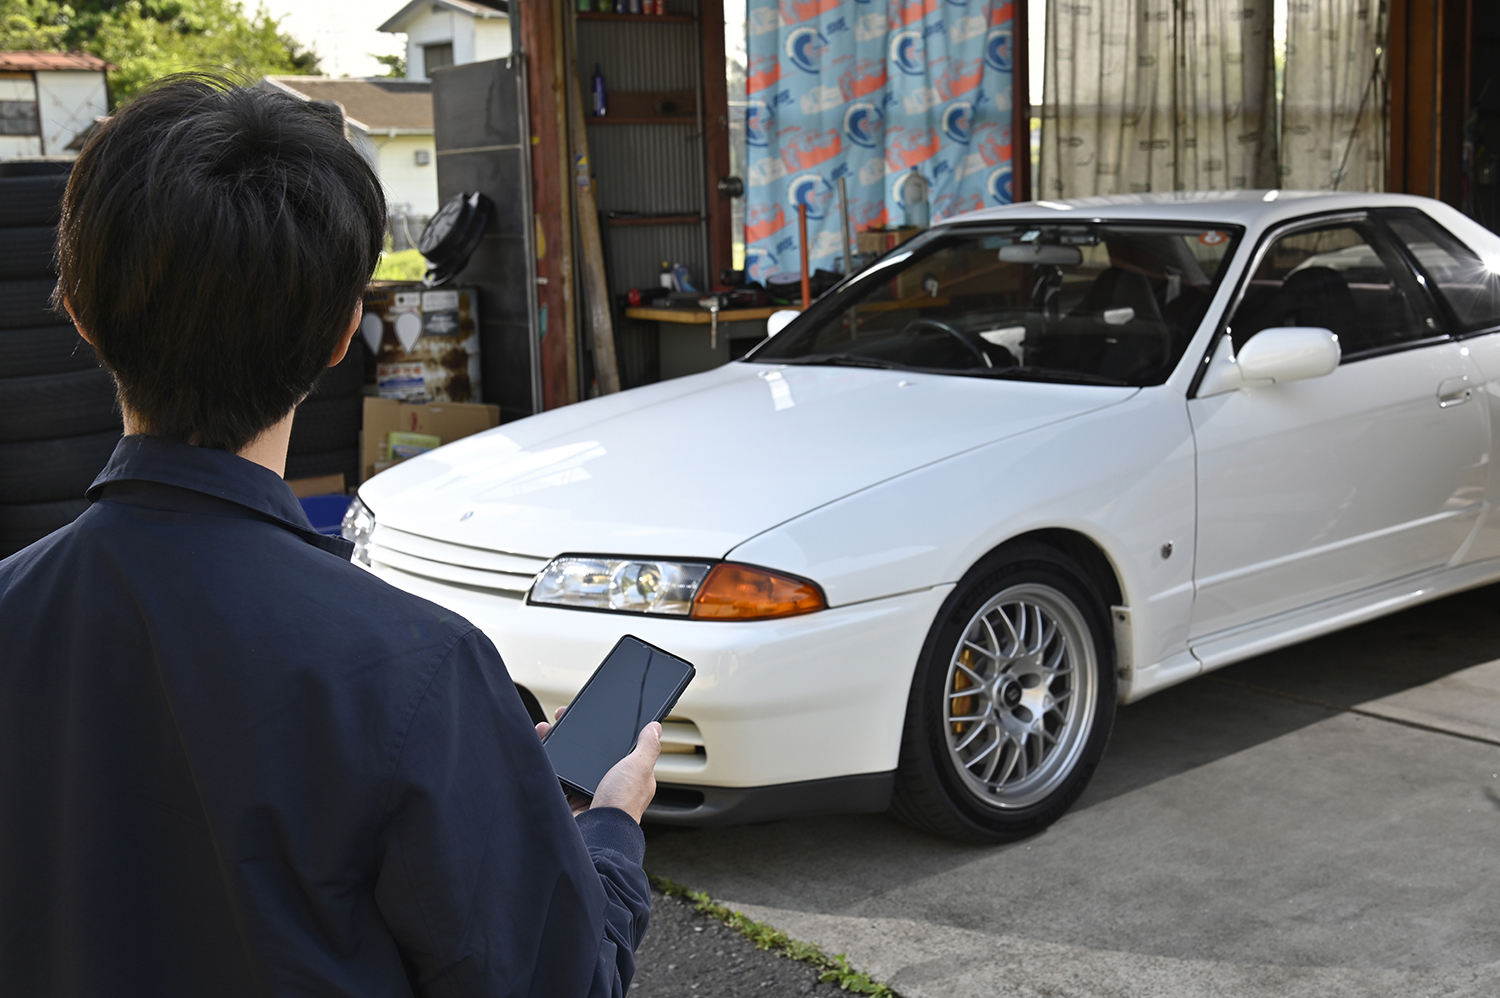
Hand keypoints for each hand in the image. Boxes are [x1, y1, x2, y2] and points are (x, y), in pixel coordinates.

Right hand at [535, 705, 661, 823]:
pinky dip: (549, 762)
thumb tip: (656, 728)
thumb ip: (647, 747)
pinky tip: (542, 749)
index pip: (619, 746)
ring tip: (547, 729)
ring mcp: (589, 790)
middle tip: (562, 718)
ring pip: (573, 762)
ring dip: (559, 744)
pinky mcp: (571, 798)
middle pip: (592, 751)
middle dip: (577, 734)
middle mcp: (610, 782)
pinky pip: (559, 775)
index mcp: (631, 774)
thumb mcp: (640, 768)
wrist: (597, 832)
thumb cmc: (622, 804)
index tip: (595, 716)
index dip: (606, 731)